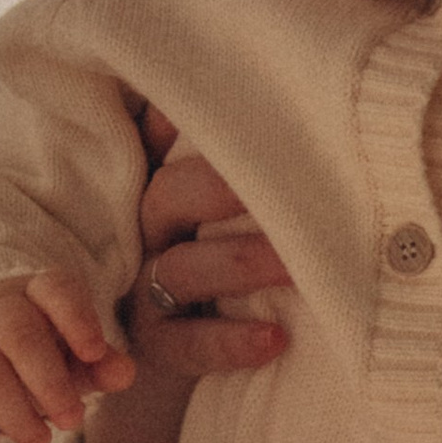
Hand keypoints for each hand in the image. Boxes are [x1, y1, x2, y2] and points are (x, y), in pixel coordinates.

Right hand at [0, 270, 134, 442]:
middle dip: (48, 381)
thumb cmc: (38, 352)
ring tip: (39, 442)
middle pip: (18, 333)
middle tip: (72, 421)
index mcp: (38, 292)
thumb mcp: (73, 355)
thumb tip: (124, 373)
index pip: (56, 290)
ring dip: (10, 409)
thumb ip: (99, 365)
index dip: (75, 317)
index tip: (94, 351)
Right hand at [126, 106, 293, 385]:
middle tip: (289, 179)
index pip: (167, 145)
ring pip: (184, 270)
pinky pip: (191, 344)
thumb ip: (214, 151)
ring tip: (295, 263)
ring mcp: (146, 291)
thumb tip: (218, 96)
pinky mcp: (159, 346)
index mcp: (161, 188)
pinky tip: (275, 337)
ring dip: (241, 263)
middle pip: (170, 197)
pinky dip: (232, 342)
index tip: (243, 113)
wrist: (190, 343)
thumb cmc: (222, 253)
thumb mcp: (218, 202)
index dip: (184, 125)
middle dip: (223, 189)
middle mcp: (146, 234)